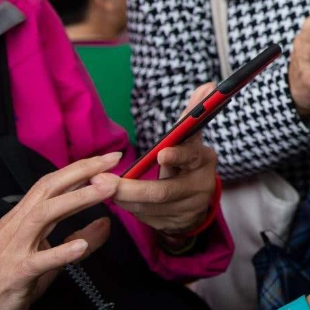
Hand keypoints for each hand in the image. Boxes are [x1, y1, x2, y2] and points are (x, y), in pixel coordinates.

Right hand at [0, 153, 121, 309]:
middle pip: (48, 190)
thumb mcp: (50, 258)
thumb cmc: (14, 284)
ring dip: (77, 200)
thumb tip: (107, 222)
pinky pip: (38, 261)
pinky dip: (60, 252)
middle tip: (112, 161)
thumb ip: (77, 239)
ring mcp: (13, 249)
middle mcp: (15, 226)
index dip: (79, 169)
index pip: (50, 184)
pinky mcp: (15, 275)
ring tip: (106, 191)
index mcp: (21, 218)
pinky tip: (81, 246)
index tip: (109, 159)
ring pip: (44, 216)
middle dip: (81, 172)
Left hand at [96, 85, 220, 240]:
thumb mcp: (188, 140)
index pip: (191, 156)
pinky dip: (130, 210)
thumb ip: (191, 115)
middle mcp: (201, 185)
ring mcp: (190, 208)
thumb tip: (207, 85)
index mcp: (203, 159)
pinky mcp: (177, 224)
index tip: (161, 153)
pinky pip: (148, 219)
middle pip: (165, 191)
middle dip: (132, 188)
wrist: (197, 200)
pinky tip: (117, 200)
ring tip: (102, 189)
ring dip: (124, 199)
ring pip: (151, 208)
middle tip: (102, 181)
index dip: (176, 156)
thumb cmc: (186, 162)